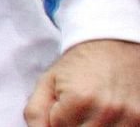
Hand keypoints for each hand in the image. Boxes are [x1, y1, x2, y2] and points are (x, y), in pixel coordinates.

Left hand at [24, 39, 139, 125]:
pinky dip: (110, 126)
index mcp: (79, 99)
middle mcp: (107, 111)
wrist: (115, 46)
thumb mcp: (48, 82)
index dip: (57, 118)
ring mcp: (129, 118)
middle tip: (78, 108)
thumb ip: (36, 113)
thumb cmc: (78, 65)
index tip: (64, 104)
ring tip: (92, 110)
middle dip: (73, 124)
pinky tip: (107, 114)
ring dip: (91, 125)